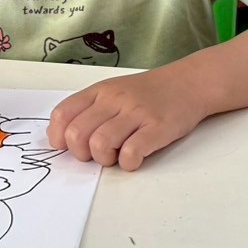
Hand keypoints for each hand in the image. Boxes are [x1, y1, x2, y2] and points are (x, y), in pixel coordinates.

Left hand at [48, 69, 207, 169]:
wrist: (189, 83)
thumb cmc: (149, 93)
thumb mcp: (114, 91)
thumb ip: (90, 110)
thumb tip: (63, 138)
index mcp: (100, 91)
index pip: (62, 115)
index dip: (59, 137)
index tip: (67, 147)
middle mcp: (115, 100)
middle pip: (77, 134)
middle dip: (81, 154)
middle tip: (96, 154)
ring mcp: (137, 113)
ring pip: (100, 144)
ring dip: (104, 159)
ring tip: (117, 156)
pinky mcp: (157, 128)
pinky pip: (131, 153)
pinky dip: (128, 164)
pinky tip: (135, 159)